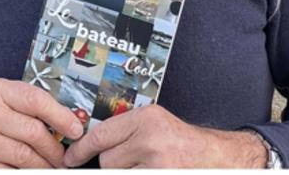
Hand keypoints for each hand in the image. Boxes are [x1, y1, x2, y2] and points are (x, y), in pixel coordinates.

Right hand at [0, 77, 83, 167]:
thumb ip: (22, 107)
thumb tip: (65, 124)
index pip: (35, 99)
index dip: (61, 116)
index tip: (76, 130)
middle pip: (34, 132)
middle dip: (55, 150)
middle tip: (64, 160)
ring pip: (25, 157)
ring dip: (43, 168)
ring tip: (50, 169)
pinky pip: (8, 174)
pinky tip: (29, 174)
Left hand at [62, 104, 268, 167]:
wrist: (220, 158)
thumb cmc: (184, 142)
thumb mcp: (155, 125)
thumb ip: (126, 131)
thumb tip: (90, 147)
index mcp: (148, 119)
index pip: (101, 135)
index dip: (80, 150)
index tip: (69, 158)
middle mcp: (152, 140)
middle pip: (107, 161)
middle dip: (113, 166)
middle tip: (132, 163)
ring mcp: (159, 165)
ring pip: (118, 174)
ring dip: (127, 174)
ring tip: (146, 166)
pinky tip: (149, 170)